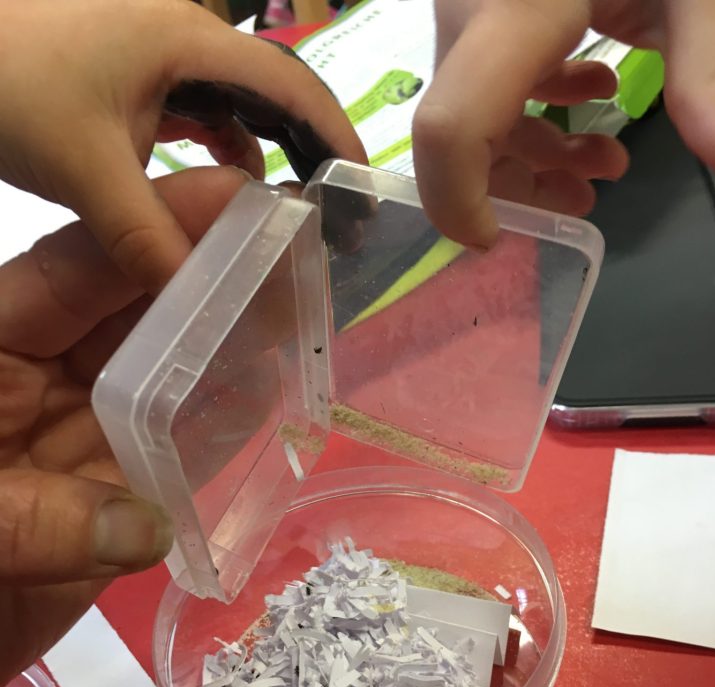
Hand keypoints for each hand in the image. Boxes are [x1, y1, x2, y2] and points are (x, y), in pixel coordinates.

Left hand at [0, 0, 365, 295]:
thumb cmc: (11, 85)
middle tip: (336, 218)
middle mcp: (186, 38)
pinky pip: (198, 109)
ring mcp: (157, 50)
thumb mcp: (87, 170)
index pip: (292, 85)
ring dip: (267, 153)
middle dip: (311, 152)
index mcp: (189, 42)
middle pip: (275, 94)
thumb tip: (201, 304)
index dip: (337, 138)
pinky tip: (223, 186)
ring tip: (291, 213)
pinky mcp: (133, 70)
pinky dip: (220, 147)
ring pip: (237, 104)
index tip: (364, 196)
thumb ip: (149, 239)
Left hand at [0, 166, 251, 686]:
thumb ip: (37, 526)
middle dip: (207, 279)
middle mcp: (42, 383)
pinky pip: (175, 459)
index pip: (76, 275)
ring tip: (301, 311)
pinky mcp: (112, 502)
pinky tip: (273, 401)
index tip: (231, 198)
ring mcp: (82, 441)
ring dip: (227, 349)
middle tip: (291, 245)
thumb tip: (149, 530)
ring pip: (165, 381)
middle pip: (134, 317)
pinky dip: (220, 433)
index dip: (152, 231)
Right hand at [413, 0, 714, 246]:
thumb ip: (707, 71)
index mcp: (511, 12)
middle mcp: (473, 13)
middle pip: (464, 130)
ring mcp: (474, 7)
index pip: (451, 130)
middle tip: (594, 193)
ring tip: (609, 160)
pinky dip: (535, 104)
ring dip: (536, 149)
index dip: (458, 203)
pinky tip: (593, 94)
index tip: (498, 238)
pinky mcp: (489, 2)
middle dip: (524, 179)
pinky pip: (488, 73)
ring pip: (474, 108)